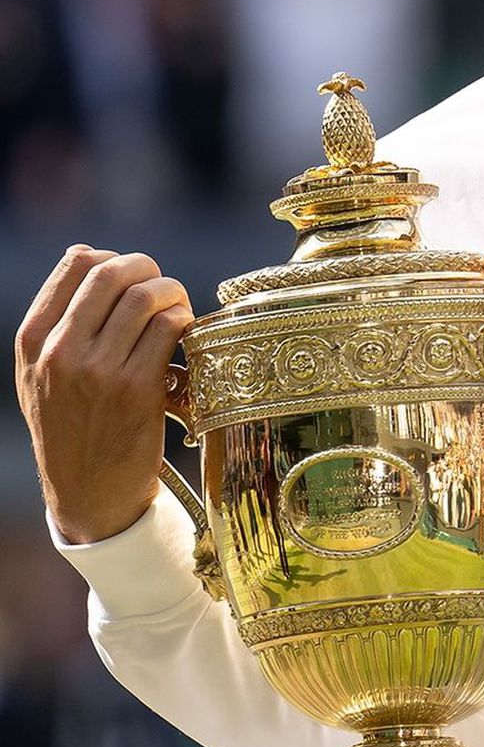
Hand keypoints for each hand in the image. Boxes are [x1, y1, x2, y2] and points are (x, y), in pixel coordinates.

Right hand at [15, 245, 194, 543]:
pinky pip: (169, 328)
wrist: (89, 495)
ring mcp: (97, 370)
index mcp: (34, 342)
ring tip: (178, 310)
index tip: (131, 276)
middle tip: (163, 288)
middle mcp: (60, 352)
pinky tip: (186, 335)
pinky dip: (185, 321)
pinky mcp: (136, 390)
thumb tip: (85, 251)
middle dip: (149, 268)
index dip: (114, 258)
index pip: (76, 263)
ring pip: (146, 296)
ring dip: (173, 293)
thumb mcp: (43, 376)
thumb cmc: (73, 428)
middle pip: (113, 272)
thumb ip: (58, 320)